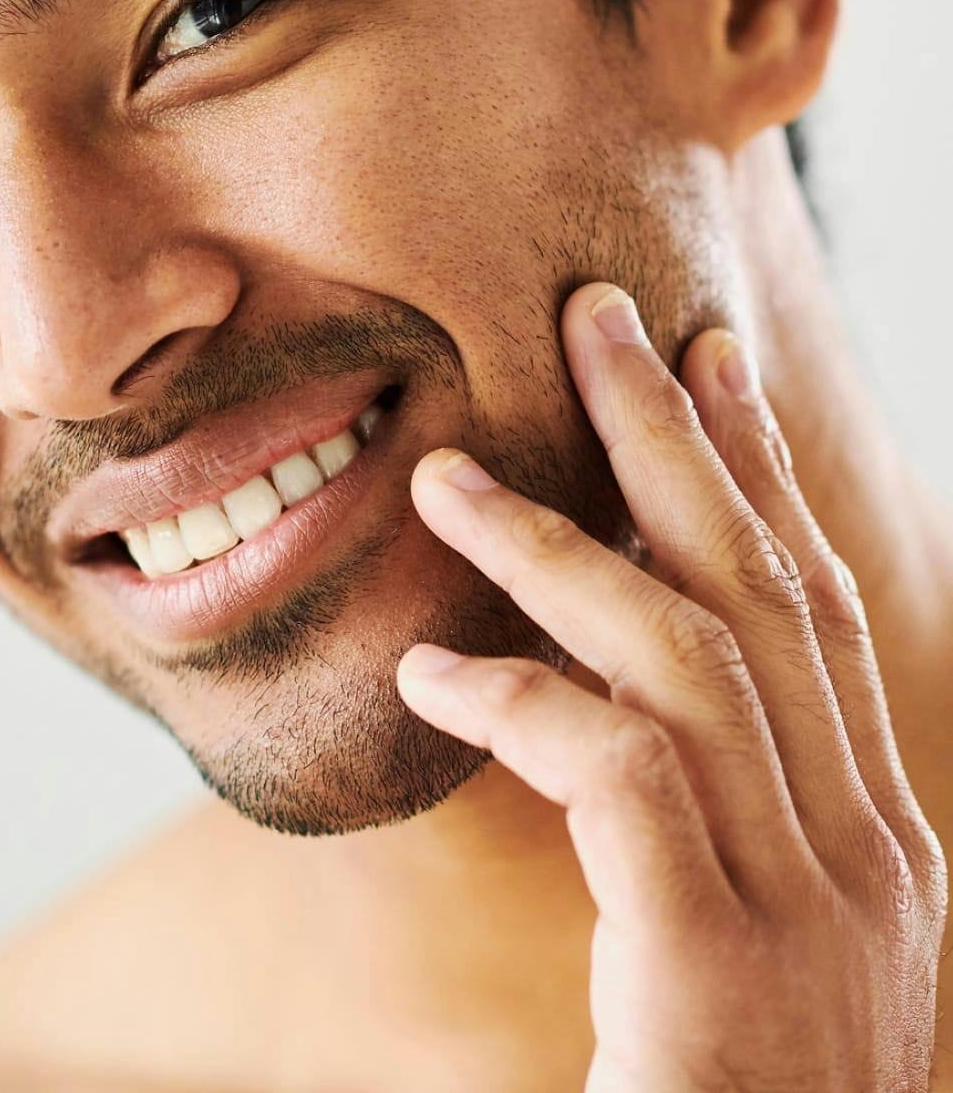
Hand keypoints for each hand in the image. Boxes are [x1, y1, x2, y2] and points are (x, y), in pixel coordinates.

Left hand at [396, 282, 947, 1092]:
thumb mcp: (740, 955)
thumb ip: (702, 838)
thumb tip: (601, 715)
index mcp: (874, 844)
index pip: (816, 616)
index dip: (764, 477)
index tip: (712, 366)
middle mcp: (866, 861)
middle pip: (763, 595)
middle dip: (680, 442)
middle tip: (605, 320)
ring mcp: (810, 921)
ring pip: (686, 660)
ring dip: (558, 549)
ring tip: (443, 480)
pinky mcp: (716, 982)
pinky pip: (622, 778)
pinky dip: (525, 704)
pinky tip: (428, 674)